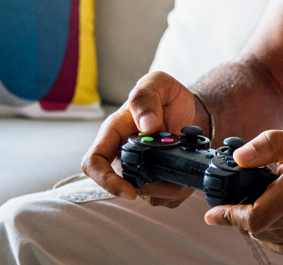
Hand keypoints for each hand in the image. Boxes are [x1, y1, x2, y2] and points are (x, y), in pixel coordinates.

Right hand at [81, 71, 197, 205]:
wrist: (188, 107)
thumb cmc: (166, 95)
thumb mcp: (157, 84)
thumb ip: (146, 98)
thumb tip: (147, 126)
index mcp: (114, 132)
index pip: (94, 163)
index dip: (106, 181)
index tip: (129, 191)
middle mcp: (122, 154)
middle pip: (124, 184)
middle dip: (153, 186)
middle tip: (177, 174)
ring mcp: (138, 169)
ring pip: (148, 195)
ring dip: (170, 189)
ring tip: (187, 172)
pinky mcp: (156, 179)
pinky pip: (165, 197)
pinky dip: (180, 192)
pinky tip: (189, 175)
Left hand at [204, 128, 282, 256]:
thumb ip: (268, 144)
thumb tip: (239, 158)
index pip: (255, 216)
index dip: (229, 215)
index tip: (212, 213)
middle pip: (252, 224)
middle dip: (243, 209)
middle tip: (254, 190)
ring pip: (257, 234)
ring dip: (254, 217)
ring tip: (271, 198)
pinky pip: (266, 240)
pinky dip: (265, 226)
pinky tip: (278, 211)